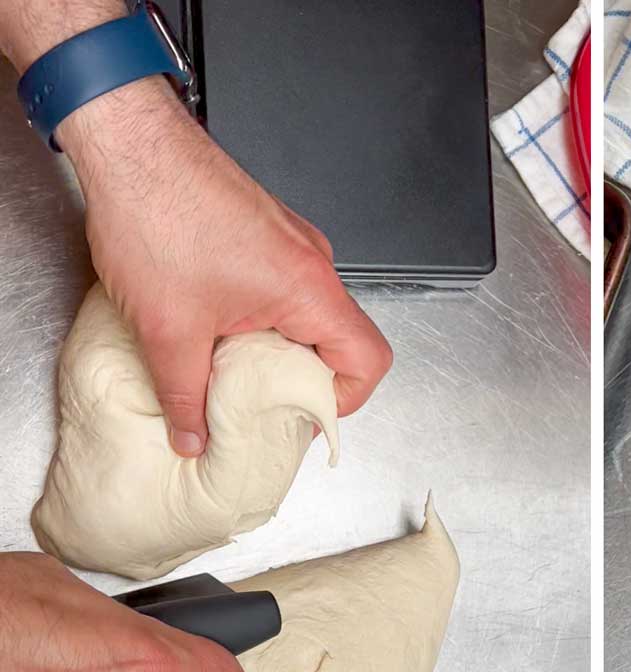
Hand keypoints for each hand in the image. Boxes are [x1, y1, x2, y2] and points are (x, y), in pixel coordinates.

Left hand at [54, 77, 392, 456]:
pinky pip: (284, 288)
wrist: (130, 145)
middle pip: (341, 341)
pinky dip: (260, 316)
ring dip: (276, 346)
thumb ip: (185, 395)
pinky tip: (212, 320)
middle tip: (256, 401)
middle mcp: (313, 264)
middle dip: (301, 379)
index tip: (303, 417)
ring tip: (225, 360)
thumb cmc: (157, 214)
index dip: (344, 400)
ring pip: (308, 315)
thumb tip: (193, 435)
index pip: (369, 360)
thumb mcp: (167, 330)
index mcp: (309, 290)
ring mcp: (294, 244)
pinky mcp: (269, 232)